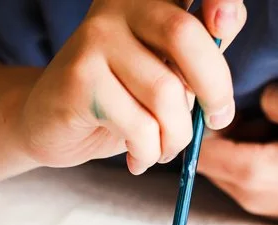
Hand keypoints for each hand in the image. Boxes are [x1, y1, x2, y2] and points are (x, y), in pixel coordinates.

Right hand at [16, 0, 246, 174]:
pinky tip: (137, 157)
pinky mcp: (80, 77)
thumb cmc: (122, 99)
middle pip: (185, 36)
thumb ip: (203, 49)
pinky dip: (148, 152)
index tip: (225, 21)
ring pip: (166, 93)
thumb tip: (227, 20)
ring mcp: (96, 38)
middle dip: (215, 89)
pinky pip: (139, 125)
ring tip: (163, 148)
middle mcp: (121, 6)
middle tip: (216, 119)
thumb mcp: (170, 71)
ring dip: (176, 137)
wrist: (50, 122)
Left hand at [197, 83, 277, 219]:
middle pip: (209, 158)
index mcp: (251, 172)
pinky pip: (244, 177)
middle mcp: (247, 195)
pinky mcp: (270, 208)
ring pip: (226, 167)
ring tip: (274, 128)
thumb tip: (256, 99)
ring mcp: (257, 205)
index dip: (204, 121)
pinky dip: (252, 157)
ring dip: (239, 144)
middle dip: (223, 132)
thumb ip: (276, 98)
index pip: (198, 148)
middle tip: (254, 112)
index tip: (226, 102)